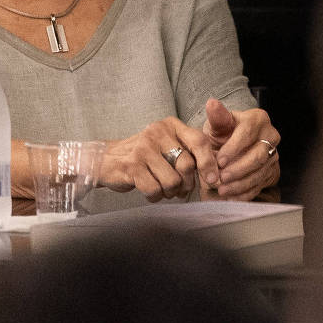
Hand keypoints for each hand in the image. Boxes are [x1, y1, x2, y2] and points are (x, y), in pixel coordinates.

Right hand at [101, 116, 217, 201]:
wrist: (106, 159)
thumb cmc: (146, 156)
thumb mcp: (169, 145)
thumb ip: (191, 153)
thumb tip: (216, 176)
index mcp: (171, 126)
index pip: (199, 141)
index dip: (209, 163)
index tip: (213, 180)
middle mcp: (157, 133)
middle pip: (187, 165)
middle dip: (187, 184)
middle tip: (180, 189)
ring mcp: (142, 149)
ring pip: (172, 181)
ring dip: (170, 192)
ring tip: (163, 189)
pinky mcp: (131, 166)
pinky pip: (154, 190)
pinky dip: (156, 196)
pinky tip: (151, 191)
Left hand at [204, 99, 280, 199]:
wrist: (234, 147)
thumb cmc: (225, 133)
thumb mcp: (219, 124)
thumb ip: (217, 117)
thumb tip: (212, 103)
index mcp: (258, 120)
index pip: (247, 134)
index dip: (233, 148)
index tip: (219, 160)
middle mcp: (271, 136)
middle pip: (259, 155)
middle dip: (239, 169)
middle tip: (221, 178)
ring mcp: (274, 155)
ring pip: (261, 171)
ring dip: (241, 183)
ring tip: (223, 190)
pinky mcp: (272, 171)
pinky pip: (261, 184)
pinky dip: (246, 193)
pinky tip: (232, 197)